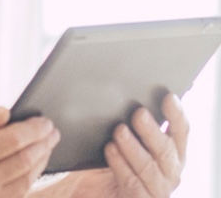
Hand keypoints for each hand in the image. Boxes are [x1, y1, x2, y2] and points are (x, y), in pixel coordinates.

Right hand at [0, 107, 59, 197]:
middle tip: (53, 130)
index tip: (45, 120)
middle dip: (43, 143)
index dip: (32, 129)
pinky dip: (31, 178)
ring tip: (49, 145)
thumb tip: (5, 113)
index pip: (12, 140)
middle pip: (24, 160)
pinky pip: (18, 193)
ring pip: (26, 179)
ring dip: (41, 160)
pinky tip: (35, 166)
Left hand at [67, 94, 187, 197]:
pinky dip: (121, 165)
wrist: (98, 190)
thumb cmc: (114, 158)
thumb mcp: (124, 137)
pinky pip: (133, 184)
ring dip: (134, 148)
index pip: (180, 132)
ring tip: (120, 131)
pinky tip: (111, 150)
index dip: (176, 115)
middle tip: (138, 113)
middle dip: (152, 131)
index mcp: (171, 152)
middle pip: (167, 151)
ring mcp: (156, 189)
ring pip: (150, 168)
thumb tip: (121, 91)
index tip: (169, 97)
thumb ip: (132, 121)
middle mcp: (168, 171)